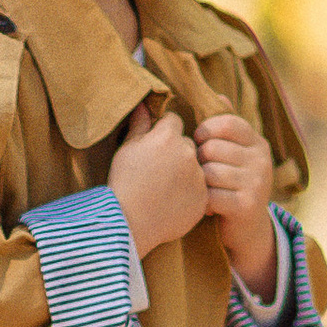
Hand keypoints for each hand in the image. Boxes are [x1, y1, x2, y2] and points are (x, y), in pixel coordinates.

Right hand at [109, 101, 207, 258]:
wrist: (128, 222)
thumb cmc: (123, 182)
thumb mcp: (126, 149)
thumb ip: (140, 125)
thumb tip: (143, 104)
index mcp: (168, 137)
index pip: (174, 121)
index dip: (163, 132)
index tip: (154, 146)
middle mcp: (188, 153)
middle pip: (188, 144)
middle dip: (177, 152)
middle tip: (159, 170)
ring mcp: (199, 177)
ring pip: (196, 167)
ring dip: (186, 173)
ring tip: (165, 188)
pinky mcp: (204, 198)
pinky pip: (200, 190)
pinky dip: (190, 194)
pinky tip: (172, 202)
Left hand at [194, 111, 277, 294]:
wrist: (247, 231)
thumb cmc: (231, 185)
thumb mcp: (234, 154)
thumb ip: (226, 126)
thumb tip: (218, 94)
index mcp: (257, 142)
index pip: (225, 123)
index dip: (205, 132)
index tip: (200, 144)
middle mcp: (262, 159)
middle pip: (212, 148)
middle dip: (199, 162)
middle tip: (201, 175)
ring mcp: (258, 182)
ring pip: (209, 172)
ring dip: (199, 185)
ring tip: (204, 191)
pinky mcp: (248, 205)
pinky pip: (211, 195)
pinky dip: (203, 203)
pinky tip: (207, 207)